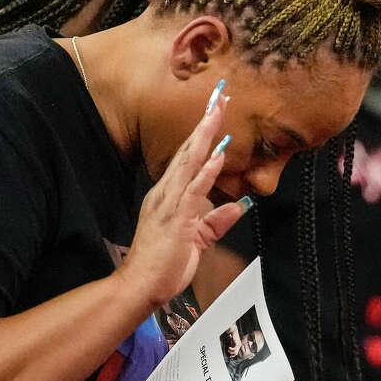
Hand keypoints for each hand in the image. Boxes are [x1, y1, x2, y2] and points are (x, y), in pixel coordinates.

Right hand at [122, 89, 247, 308]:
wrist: (140, 285)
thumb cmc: (163, 265)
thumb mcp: (197, 240)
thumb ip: (216, 222)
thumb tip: (239, 206)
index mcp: (169, 196)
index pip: (188, 158)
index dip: (203, 134)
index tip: (216, 112)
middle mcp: (166, 193)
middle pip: (188, 150)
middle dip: (206, 122)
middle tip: (220, 95)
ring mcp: (170, 203)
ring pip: (190, 161)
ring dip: (206, 135)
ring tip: (219, 111)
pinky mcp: (177, 218)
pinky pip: (194, 189)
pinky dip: (207, 169)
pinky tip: (219, 153)